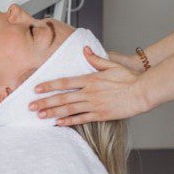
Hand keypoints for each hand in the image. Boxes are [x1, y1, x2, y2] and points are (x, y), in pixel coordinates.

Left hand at [28, 46, 149, 125]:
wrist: (142, 92)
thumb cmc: (129, 78)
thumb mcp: (111, 64)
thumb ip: (95, 59)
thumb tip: (84, 50)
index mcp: (90, 79)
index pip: (65, 82)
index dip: (49, 85)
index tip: (36, 88)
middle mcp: (89, 93)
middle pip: (63, 98)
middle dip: (45, 102)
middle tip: (31, 106)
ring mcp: (94, 105)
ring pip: (69, 110)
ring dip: (53, 113)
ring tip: (40, 116)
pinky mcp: (101, 115)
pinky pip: (82, 119)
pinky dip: (69, 121)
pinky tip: (58, 123)